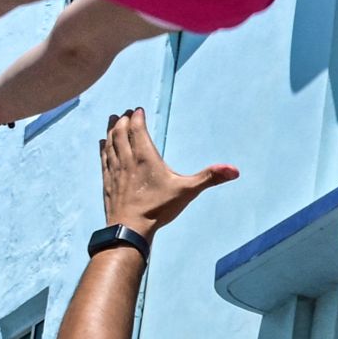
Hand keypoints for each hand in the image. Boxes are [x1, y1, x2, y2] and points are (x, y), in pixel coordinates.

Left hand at [100, 109, 237, 237]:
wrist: (130, 229)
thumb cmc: (158, 209)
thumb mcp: (187, 191)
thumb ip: (210, 178)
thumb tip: (234, 170)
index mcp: (145, 157)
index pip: (137, 129)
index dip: (137, 117)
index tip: (138, 109)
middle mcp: (127, 159)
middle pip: (121, 132)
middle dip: (123, 119)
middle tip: (125, 112)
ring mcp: (115, 170)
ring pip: (110, 142)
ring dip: (111, 129)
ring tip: (113, 119)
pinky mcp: (108, 181)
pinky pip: (104, 157)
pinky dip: (104, 146)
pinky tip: (103, 142)